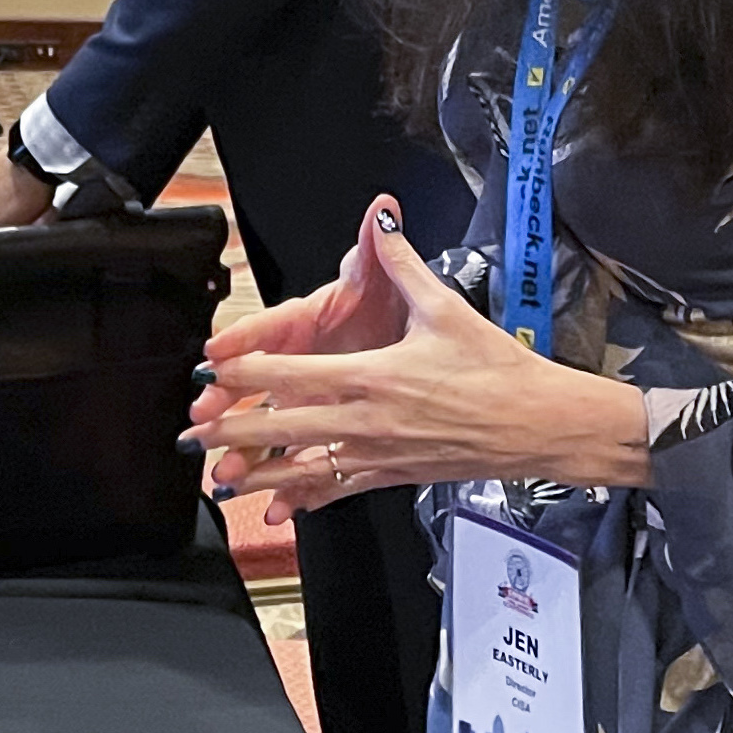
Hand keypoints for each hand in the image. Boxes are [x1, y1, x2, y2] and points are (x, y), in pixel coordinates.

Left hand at [182, 195, 649, 521]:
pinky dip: (305, 502)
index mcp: (374, 376)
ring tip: (218, 480)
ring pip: (305, 470)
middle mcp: (368, 421)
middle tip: (191, 434)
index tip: (209, 371)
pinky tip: (278, 513)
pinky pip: (340, 492)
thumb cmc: (498, 368)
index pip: (292, 376)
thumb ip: (404, 264)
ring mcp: (379, 455)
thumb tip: (383, 219)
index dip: (245, 375)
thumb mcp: (446, 308)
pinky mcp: (394, 477)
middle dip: (232, 433)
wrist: (541, 424)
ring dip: (259, 476)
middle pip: (284, 429)